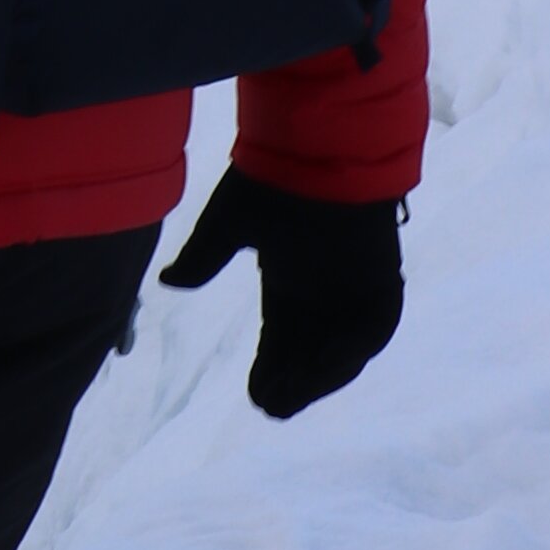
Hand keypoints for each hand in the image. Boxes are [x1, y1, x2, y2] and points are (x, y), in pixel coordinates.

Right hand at [161, 172, 403, 416]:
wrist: (319, 143)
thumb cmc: (274, 178)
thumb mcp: (228, 225)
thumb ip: (202, 257)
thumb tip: (166, 281)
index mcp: (290, 279)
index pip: (281, 338)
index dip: (269, 368)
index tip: (254, 395)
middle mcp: (325, 289)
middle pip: (312, 352)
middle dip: (294, 383)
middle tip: (272, 406)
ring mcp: (356, 286)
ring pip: (343, 348)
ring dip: (323, 376)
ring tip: (296, 396)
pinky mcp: (383, 279)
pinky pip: (374, 330)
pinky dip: (353, 352)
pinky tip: (326, 368)